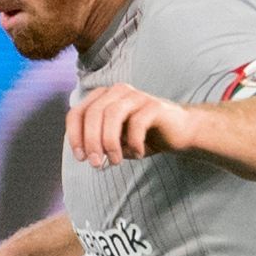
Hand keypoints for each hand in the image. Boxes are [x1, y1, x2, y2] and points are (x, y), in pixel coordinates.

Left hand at [65, 83, 199, 167]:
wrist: (181, 130)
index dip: (74, 136)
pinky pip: (137, 122)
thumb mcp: (115, 140)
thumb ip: (98, 143)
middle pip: (93, 114)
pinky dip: (134, 143)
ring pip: (112, 114)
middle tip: (96, 163)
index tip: (81, 158)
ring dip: (109, 142)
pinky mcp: (154, 105)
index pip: (77, 113)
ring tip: (116, 161)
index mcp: (103, 98)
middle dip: (91, 142)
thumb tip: (85, 155)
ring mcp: (136, 96)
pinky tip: (138, 154)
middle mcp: (118, 91)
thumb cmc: (145, 135)